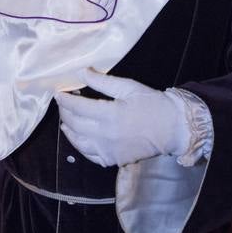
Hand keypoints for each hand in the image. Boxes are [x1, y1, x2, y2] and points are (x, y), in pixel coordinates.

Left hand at [55, 68, 189, 167]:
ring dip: (69, 131)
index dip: (64, 100)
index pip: (77, 107)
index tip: (57, 93)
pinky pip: (91, 156)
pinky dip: (80, 147)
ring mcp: (109, 151)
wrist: (173, 128)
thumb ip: (102, 81)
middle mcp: (106, 136)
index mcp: (109, 115)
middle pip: (75, 125)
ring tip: (65, 121)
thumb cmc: (152, 103)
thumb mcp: (128, 86)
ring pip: (78, 143)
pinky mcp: (114, 161)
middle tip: (62, 104)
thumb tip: (80, 72)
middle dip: (64, 113)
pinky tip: (78, 139)